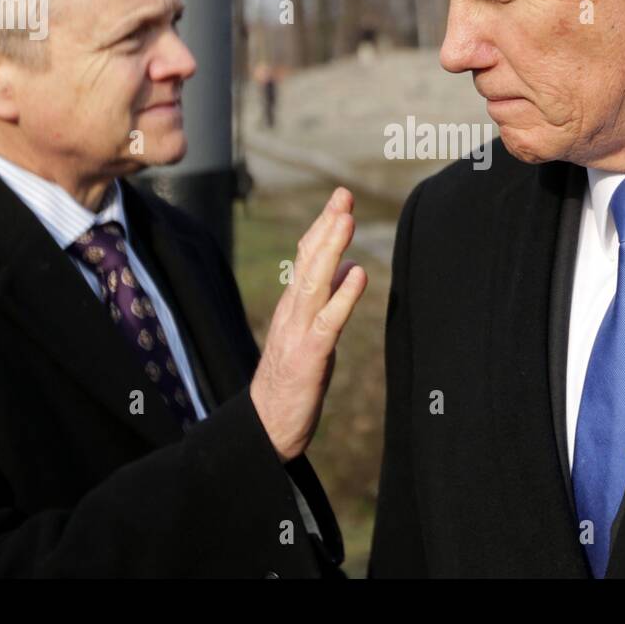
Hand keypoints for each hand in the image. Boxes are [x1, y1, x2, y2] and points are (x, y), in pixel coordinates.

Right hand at [250, 187, 367, 461]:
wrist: (266, 428)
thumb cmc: (290, 382)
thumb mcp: (312, 335)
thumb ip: (327, 302)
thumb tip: (351, 267)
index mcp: (293, 308)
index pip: (306, 259)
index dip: (322, 228)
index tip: (340, 200)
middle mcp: (292, 313)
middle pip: (308, 261)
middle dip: (326, 226)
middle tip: (344, 195)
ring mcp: (297, 333)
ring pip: (314, 283)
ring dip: (331, 249)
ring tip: (347, 220)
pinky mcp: (308, 357)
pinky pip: (327, 322)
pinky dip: (343, 297)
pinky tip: (358, 275)